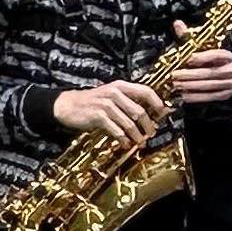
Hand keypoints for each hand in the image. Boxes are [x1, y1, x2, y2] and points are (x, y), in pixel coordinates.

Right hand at [53, 74, 167, 141]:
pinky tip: (125, 144)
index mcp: (120, 86)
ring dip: (137, 135)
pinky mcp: (98, 116)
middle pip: (139, 111)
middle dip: (148, 125)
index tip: (163, 114)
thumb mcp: (111, 96)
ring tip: (140, 142)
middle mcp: (114, 93)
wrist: (67, 105)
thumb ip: (128, 101)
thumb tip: (149, 113)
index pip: (145, 91)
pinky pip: (116, 130)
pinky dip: (123, 139)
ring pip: (129, 123)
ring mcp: (106, 104)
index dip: (157, 103)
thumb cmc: (92, 102)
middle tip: (152, 133)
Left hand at [173, 39, 231, 106]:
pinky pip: (208, 96)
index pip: (214, 55)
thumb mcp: (205, 47)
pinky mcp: (225, 94)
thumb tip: (177, 24)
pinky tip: (183, 95)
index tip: (186, 59)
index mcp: (226, 55)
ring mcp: (229, 83)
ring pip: (207, 85)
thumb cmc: (214, 60)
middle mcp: (230, 69)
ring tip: (176, 85)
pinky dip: (195, 97)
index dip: (200, 57)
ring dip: (189, 86)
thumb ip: (190, 37)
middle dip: (189, 74)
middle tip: (174, 75)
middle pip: (208, 72)